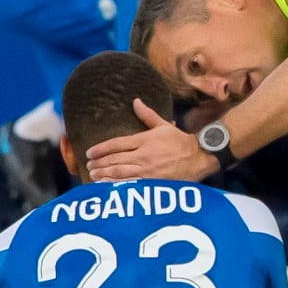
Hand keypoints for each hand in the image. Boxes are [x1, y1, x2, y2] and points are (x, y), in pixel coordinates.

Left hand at [86, 98, 215, 181]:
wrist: (199, 158)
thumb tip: (136, 101)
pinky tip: (105, 186)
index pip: (116, 144)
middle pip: (114, 159)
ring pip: (118, 172)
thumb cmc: (181, 142)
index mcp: (144, 140)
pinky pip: (129, 184)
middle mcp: (143, 155)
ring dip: (103, 174)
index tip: (89, 152)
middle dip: (99, 162)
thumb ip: (147, 115)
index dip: (100, 149)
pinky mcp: (152, 183)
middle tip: (88, 165)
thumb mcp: (164, 126)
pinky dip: (115, 185)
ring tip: (93, 174)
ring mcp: (147, 171)